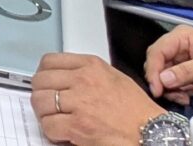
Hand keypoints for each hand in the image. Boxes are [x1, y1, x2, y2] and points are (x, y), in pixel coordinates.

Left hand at [31, 54, 166, 145]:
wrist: (152, 133)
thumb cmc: (137, 110)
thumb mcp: (114, 78)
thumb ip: (89, 73)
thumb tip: (68, 76)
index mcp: (91, 66)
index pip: (50, 61)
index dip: (43, 74)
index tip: (45, 83)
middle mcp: (83, 80)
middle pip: (41, 81)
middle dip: (41, 94)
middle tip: (47, 104)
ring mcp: (79, 103)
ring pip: (40, 102)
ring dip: (44, 113)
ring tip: (54, 119)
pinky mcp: (77, 126)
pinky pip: (49, 125)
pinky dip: (51, 131)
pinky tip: (61, 132)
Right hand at [144, 23, 192, 101]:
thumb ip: (187, 71)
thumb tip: (163, 79)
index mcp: (181, 37)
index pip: (157, 51)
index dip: (153, 71)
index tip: (157, 90)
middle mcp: (176, 46)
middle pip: (156, 64)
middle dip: (163, 82)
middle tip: (176, 96)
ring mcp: (179, 60)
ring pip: (162, 77)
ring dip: (172, 90)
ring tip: (187, 97)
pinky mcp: (183, 73)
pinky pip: (171, 84)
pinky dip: (177, 92)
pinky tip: (189, 95)